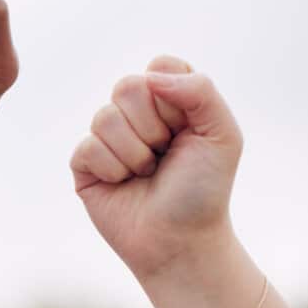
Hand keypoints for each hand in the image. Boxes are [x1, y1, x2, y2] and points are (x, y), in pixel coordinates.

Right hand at [70, 55, 242, 276]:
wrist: (179, 240)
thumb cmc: (203, 190)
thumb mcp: (222, 135)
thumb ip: (200, 91)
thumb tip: (150, 77)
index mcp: (170, 99)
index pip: (160, 67)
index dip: (173, 98)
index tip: (186, 130)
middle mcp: (136, 113)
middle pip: (126, 86)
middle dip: (152, 128)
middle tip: (164, 155)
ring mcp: (107, 137)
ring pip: (105, 117)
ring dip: (134, 154)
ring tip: (146, 173)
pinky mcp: (85, 162)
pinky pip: (88, 147)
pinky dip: (113, 170)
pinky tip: (123, 184)